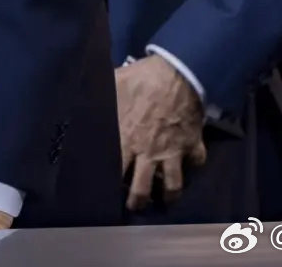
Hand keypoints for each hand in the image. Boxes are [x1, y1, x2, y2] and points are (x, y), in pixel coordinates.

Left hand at [116, 55, 206, 210]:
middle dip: (138, 201)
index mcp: (126, 140)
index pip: (116, 172)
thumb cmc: (143, 79)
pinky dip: (194, 166)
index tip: (108, 191)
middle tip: (135, 207)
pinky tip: (190, 167)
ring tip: (166, 201)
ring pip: (173, 185)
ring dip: (169, 196)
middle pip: (142, 188)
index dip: (112, 184)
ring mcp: (172, 152)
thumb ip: (103, 93)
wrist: (178, 74)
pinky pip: (197, 162)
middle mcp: (149, 153)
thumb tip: (85, 91)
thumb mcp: (116, 83)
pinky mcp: (192, 145)